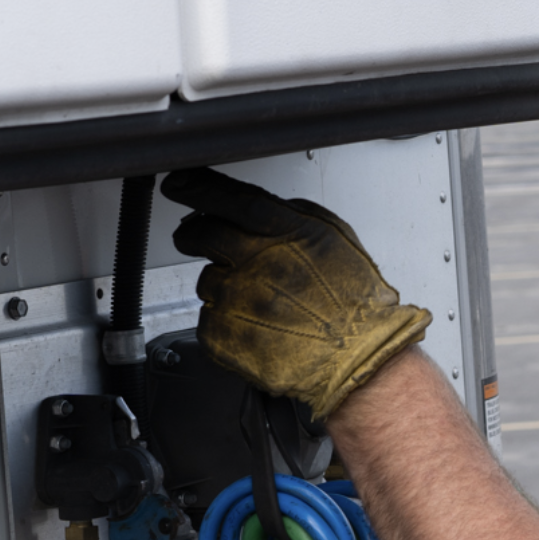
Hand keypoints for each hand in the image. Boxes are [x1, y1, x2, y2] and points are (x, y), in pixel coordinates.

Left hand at [163, 167, 431, 417]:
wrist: (359, 354)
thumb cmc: (354, 300)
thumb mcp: (334, 237)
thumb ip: (290, 217)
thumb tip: (252, 211)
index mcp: (285, 233)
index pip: (227, 198)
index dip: (196, 187)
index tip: (179, 185)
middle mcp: (256, 263)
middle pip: (199, 234)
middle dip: (194, 235)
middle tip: (200, 241)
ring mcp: (235, 300)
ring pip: (206, 280)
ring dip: (224, 286)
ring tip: (260, 302)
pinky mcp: (222, 335)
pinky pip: (208, 319)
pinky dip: (225, 322)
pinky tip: (256, 326)